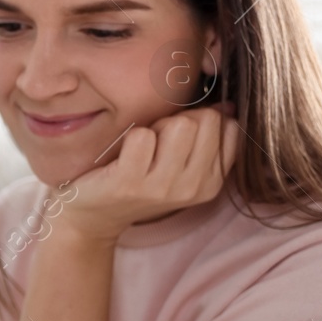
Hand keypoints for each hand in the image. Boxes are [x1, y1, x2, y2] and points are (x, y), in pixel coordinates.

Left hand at [59, 105, 239, 243]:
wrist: (93, 215)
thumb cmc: (138, 180)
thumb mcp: (180, 165)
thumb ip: (206, 138)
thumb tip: (228, 105)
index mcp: (211, 183)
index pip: (228, 127)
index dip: (200, 121)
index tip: (178, 138)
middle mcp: (192, 187)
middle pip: (205, 120)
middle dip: (179, 120)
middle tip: (156, 142)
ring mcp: (161, 187)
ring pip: (179, 125)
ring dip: (156, 127)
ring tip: (140, 148)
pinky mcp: (128, 183)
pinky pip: (141, 136)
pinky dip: (130, 136)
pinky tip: (122, 155)